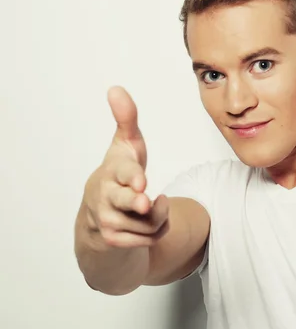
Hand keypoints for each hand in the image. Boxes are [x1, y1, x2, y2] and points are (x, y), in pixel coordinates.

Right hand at [83, 86, 169, 248]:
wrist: (101, 212)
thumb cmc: (121, 172)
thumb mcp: (127, 145)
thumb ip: (126, 119)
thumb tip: (115, 88)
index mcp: (112, 170)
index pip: (124, 172)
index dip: (132, 176)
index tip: (140, 180)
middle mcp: (105, 195)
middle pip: (129, 202)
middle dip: (138, 203)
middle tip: (144, 201)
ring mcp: (107, 219)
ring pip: (150, 222)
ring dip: (160, 215)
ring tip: (151, 205)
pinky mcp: (114, 239)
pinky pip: (151, 238)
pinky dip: (157, 231)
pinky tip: (147, 222)